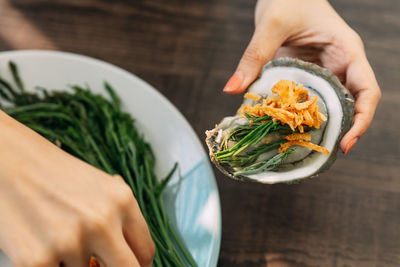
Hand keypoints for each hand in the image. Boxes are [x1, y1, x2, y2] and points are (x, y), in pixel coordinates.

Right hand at [0, 111, 153, 266]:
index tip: (131, 266)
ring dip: (74, 265)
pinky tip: (42, 247)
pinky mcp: (36, 261)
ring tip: (57, 238)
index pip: (145, 252)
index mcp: (122, 201)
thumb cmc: (54, 175)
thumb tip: (130, 255)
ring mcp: (70, 242)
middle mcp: (102, 221)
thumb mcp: (99, 187)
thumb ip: (119, 219)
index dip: (139, 266)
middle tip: (99, 265)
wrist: (7, 160)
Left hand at [223, 0, 380, 153]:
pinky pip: (308, 99)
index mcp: (346, 51)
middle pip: (351, 105)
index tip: (345, 142)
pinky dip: (299, 115)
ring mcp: (325, 71)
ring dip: (318, 126)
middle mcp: (341, 65)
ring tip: (301, 147)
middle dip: (339, 130)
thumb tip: (232, 90)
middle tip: (318, 152)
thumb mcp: (271, 25)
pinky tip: (283, 128)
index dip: (362, 120)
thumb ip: (254, 56)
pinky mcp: (307, 75)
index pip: (367, 90)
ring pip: (329, 105)